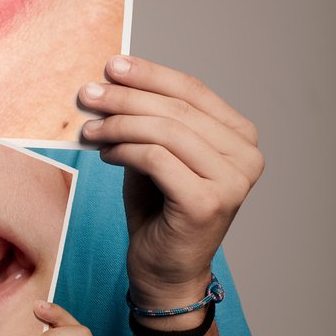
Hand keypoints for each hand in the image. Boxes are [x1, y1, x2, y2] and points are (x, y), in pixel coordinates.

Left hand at [78, 57, 264, 307]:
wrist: (165, 270)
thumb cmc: (159, 210)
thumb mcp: (156, 154)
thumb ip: (148, 119)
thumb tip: (113, 79)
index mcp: (241, 137)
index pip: (193, 91)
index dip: (149, 74)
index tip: (112, 65)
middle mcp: (247, 157)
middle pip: (177, 109)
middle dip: (126, 97)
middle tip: (87, 94)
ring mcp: (233, 181)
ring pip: (165, 131)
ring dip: (118, 124)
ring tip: (89, 129)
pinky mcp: (207, 203)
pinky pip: (155, 159)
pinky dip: (123, 150)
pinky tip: (105, 153)